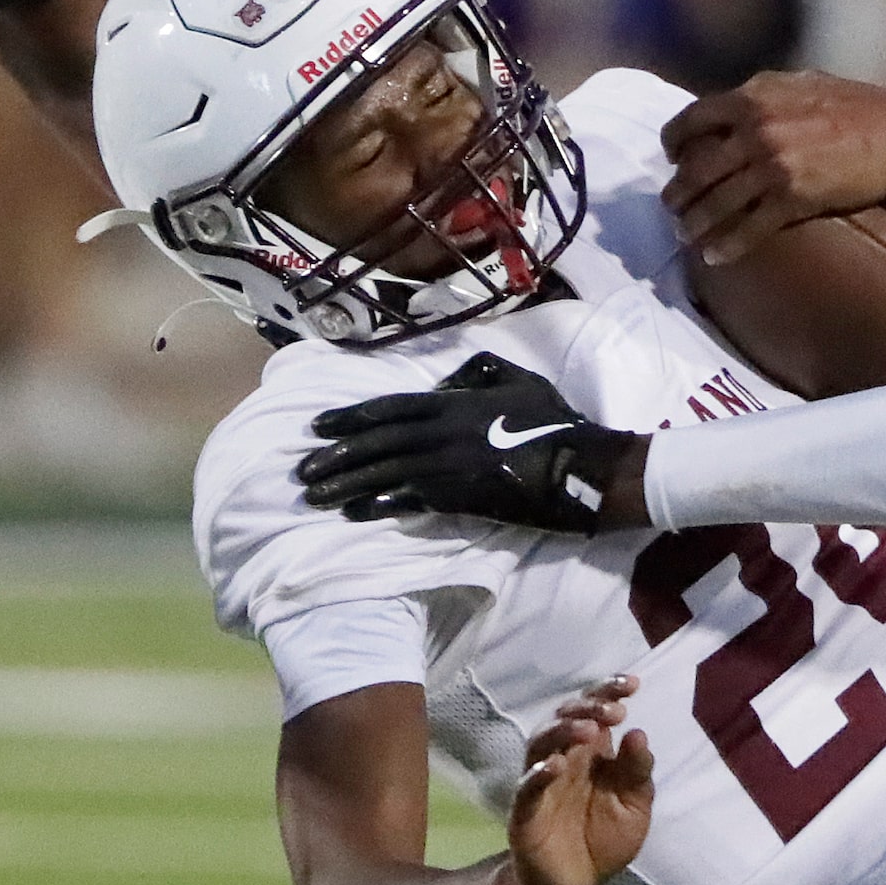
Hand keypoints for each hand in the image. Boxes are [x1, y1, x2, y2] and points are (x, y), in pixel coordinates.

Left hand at [299, 352, 645, 533]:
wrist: (582, 467)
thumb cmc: (556, 422)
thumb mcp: (522, 380)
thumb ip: (482, 371)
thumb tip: (450, 378)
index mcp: (453, 403)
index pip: (388, 408)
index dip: (349, 418)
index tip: (316, 427)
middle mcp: (442, 433)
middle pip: (376, 443)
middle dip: (336, 456)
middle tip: (303, 470)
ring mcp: (448, 468)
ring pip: (384, 474)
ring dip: (346, 485)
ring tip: (314, 495)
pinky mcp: (459, 499)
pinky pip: (408, 502)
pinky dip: (377, 507)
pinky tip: (353, 513)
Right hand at [507, 677, 654, 884]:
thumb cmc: (605, 839)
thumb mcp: (635, 806)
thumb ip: (638, 772)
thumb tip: (638, 733)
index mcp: (592, 754)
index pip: (595, 712)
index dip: (608, 692)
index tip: (631, 683)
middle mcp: (564, 760)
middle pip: (565, 718)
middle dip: (588, 707)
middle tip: (614, 710)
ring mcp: (541, 783)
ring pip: (539, 743)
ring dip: (562, 731)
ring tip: (589, 730)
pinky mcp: (525, 812)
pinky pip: (526, 788)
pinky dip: (538, 774)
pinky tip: (555, 766)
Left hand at [661, 71, 885, 266]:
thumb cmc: (861, 108)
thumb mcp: (804, 84)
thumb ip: (765, 94)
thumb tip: (736, 106)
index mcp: (753, 96)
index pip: (691, 120)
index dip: (674, 144)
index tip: (673, 160)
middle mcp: (755, 128)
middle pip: (695, 169)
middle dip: (677, 194)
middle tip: (672, 209)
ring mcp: (772, 164)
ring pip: (714, 203)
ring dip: (694, 225)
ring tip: (687, 236)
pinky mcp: (793, 198)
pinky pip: (746, 228)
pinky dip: (726, 247)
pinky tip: (716, 257)